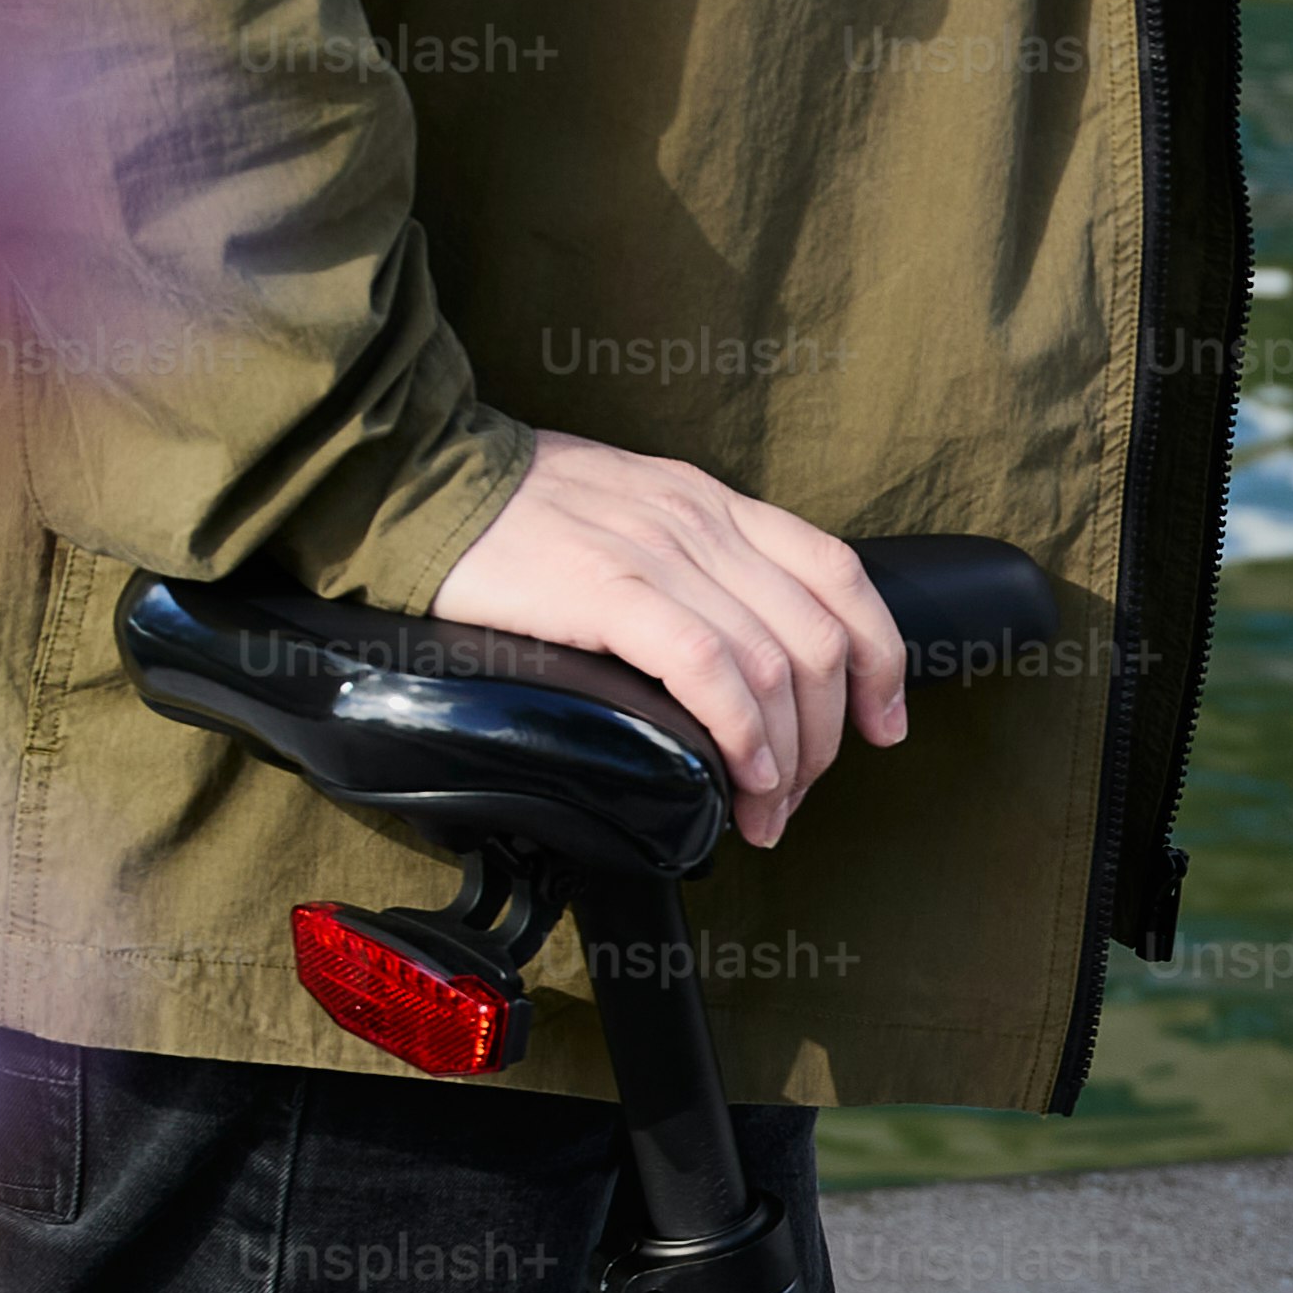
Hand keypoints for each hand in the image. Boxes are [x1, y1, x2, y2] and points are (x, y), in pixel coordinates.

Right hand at [431, 432, 906, 848]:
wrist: (409, 480)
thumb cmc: (500, 516)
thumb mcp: (621, 517)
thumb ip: (680, 568)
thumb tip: (726, 657)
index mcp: (708, 501)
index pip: (836, 573)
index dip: (879, 658)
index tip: (882, 724)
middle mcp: (698, 519)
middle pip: (816, 636)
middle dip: (828, 737)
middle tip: (795, 798)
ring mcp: (657, 551)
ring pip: (775, 664)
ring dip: (786, 759)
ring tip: (764, 812)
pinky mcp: (606, 588)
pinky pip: (710, 671)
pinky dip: (741, 737)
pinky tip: (738, 780)